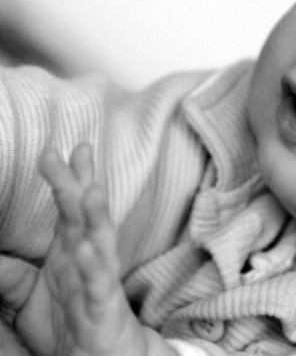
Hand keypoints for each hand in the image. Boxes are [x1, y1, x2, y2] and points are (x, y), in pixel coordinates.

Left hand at [0, 143, 149, 355]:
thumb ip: (10, 274)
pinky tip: (86, 248)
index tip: (61, 149)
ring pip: (100, 243)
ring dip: (96, 217)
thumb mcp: (28, 299)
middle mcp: (86, 261)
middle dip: (79, 183)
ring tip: (90, 191)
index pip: (70, 208)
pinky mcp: (103, 309)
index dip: (69, 178)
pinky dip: (94, 267)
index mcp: (70, 253)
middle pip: (85, 216)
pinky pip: (99, 286)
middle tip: (76, 150)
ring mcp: (97, 283)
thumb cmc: (69, 327)